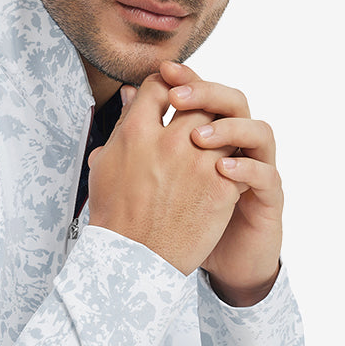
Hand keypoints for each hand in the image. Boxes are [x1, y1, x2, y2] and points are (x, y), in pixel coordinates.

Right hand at [86, 70, 242, 275]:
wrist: (134, 260)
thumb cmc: (116, 216)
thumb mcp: (106, 165)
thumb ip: (121, 125)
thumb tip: (130, 95)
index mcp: (135, 133)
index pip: (160, 85)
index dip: (168, 85)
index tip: (172, 95)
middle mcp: (168, 142)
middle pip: (196, 99)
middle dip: (199, 103)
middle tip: (199, 116)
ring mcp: (197, 164)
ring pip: (223, 126)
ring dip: (220, 133)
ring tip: (213, 146)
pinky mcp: (220, 187)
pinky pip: (238, 159)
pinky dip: (235, 163)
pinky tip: (226, 172)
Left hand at [160, 61, 281, 305]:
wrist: (218, 261)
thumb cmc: (188, 217)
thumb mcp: (161, 174)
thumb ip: (147, 135)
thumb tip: (128, 95)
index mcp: (214, 135)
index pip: (206, 95)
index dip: (188, 79)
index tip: (163, 71)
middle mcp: (238, 147)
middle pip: (234, 103)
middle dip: (206, 94)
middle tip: (177, 97)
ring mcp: (257, 170)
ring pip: (259, 132)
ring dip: (229, 128)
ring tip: (197, 136)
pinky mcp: (269, 199)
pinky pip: (268, 175)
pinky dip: (247, 169)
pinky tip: (222, 169)